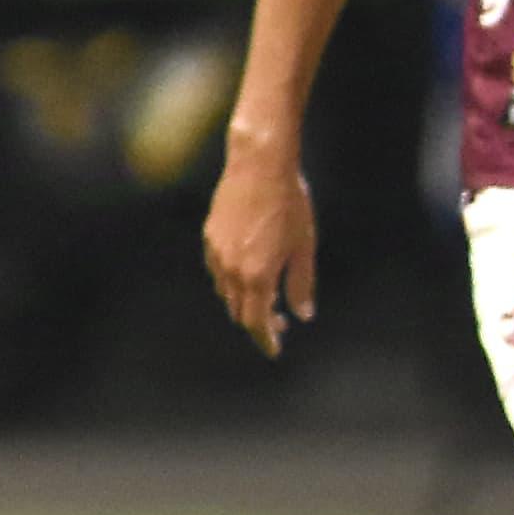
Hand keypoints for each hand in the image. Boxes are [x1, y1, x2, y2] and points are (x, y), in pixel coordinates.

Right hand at [203, 136, 316, 357]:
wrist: (259, 166)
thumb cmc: (290, 204)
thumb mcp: (304, 246)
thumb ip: (301, 284)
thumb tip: (303, 314)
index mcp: (257, 276)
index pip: (257, 322)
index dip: (266, 339)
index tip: (275, 349)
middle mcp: (231, 269)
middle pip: (239, 311)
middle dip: (258, 322)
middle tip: (280, 322)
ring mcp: (216, 253)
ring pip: (225, 292)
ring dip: (243, 302)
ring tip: (265, 298)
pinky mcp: (209, 236)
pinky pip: (217, 270)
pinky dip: (231, 281)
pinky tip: (247, 273)